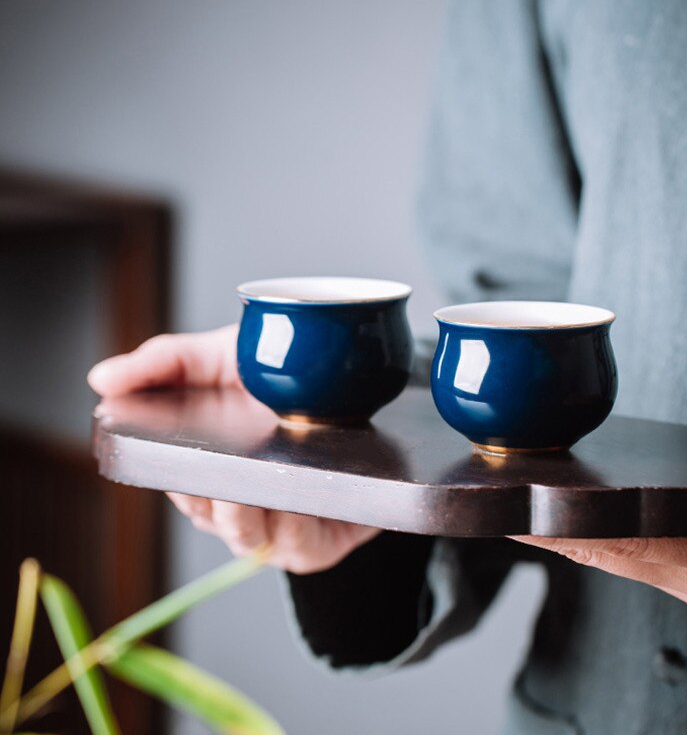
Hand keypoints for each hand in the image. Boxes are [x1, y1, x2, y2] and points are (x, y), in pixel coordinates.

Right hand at [88, 326, 380, 571]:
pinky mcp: (317, 544)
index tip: (164, 448)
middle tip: (210, 465)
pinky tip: (298, 500)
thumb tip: (101, 379)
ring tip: (249, 483)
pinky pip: (299, 545)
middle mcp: (235, 503)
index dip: (165, 470)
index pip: (171, 480)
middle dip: (204, 492)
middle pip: (205, 512)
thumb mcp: (224, 357)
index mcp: (206, 467)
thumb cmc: (286, 378)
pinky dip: (295, 524)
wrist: (368, 391)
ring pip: (246, 534)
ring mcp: (275, 528)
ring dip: (244, 511)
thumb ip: (166, 362)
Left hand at [511, 437, 686, 619]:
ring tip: (520, 503)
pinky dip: (602, 536)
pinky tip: (576, 513)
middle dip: (550, 532)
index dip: (565, 529)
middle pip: (608, 556)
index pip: (627, 544)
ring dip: (572, 535)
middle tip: (495, 500)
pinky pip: (634, 558)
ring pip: (617, 561)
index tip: (510, 514)